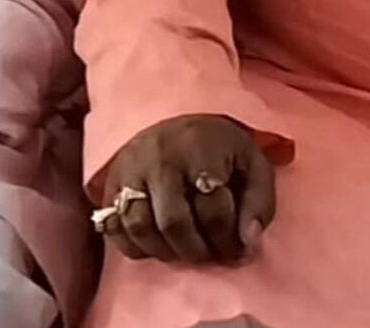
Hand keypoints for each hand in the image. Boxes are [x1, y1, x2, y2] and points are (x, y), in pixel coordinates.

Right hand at [92, 113, 276, 266]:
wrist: (177, 114)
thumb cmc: (219, 147)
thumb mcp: (252, 163)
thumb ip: (258, 203)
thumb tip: (248, 243)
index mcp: (199, 150)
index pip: (213, 209)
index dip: (228, 239)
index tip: (236, 250)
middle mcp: (159, 158)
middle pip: (173, 222)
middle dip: (195, 250)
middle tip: (208, 255)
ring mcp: (129, 169)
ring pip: (139, 226)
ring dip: (164, 251)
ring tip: (183, 251)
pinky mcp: (111, 182)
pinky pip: (112, 226)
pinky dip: (133, 246)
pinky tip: (156, 245)